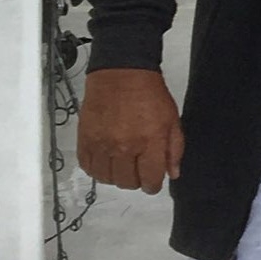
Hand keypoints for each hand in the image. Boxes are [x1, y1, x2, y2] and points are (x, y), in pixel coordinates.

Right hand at [78, 67, 184, 193]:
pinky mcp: (85, 139)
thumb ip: (174, 149)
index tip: (152, 183)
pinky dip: (96, 169)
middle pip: (127, 183)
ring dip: (116, 177)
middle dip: (136, 181)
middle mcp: (125, 146)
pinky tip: (105, 160)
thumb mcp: (172, 120)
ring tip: (121, 165)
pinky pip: (88, 167)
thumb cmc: (149, 94)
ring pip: (107, 179)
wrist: (121, 73)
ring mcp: (103, 144)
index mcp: (150, 141)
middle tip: (137, 170)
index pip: (150, 180)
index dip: (152, 186)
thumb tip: (172, 173)